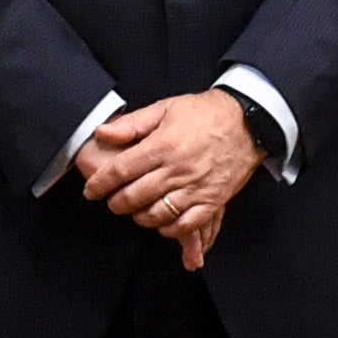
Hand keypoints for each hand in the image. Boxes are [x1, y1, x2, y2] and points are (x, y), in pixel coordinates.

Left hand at [76, 88, 264, 264]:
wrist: (247, 121)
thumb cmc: (204, 113)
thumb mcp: (165, 108)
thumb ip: (132, 124)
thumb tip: (102, 132)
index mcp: (162, 145)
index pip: (121, 170)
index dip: (100, 184)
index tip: (90, 191)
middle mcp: (177, 169)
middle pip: (135, 196)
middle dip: (116, 203)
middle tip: (112, 202)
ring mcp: (196, 187)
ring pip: (157, 214)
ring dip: (140, 217)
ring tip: (135, 210)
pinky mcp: (213, 201)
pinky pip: (186, 225)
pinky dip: (169, 228)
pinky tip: (162, 222)